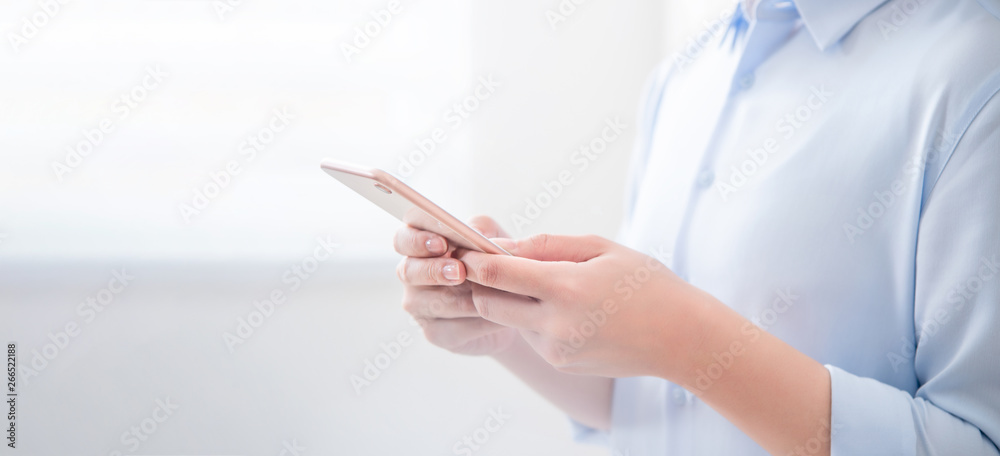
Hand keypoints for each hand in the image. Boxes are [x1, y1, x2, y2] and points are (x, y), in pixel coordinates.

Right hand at [394, 216, 517, 355]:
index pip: (403, 239)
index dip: (417, 240)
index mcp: (419, 247)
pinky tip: (497, 317)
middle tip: (459, 271)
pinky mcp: (435, 333)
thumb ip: (483, 229)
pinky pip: (454, 329)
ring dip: (467, 299)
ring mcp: (419, 306)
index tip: (442, 243)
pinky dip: (479, 322)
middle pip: (409, 271)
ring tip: (494, 294)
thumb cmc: (495, 262)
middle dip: (435, 271)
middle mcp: (412, 275)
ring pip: (436, 303)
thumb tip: (479, 236)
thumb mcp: (493, 237)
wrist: (512, 304)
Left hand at [455, 234, 716, 378]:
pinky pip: (532, 336)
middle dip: (480, 284)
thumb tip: (501, 246)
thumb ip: (546, 245)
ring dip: (511, 301)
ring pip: (510, 320)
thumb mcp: (601, 248)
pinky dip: (535, 319)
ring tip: (542, 283)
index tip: (462, 246)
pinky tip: (568, 309)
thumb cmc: (645, 283)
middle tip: (484, 263)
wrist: (682, 338)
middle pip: (488, 304)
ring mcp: (557, 350)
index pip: (498, 273)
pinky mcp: (561, 364)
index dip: (473, 259)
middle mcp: (556, 324)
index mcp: (566, 287)